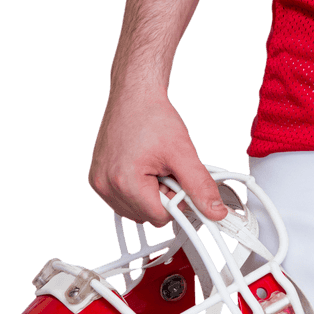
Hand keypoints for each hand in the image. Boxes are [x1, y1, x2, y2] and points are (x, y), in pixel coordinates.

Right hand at [89, 91, 226, 227]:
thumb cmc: (152, 117)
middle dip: (165, 197)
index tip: (182, 182)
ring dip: (151, 195)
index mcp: (125, 183)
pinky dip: (138, 191)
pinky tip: (144, 170)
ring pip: (137, 211)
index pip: (161, 217)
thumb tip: (215, 211)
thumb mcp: (183, 153)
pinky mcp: (97, 180)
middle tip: (168, 170)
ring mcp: (99, 184)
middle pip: (149, 215)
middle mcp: (106, 186)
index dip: (178, 201)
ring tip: (155, 168)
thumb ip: (200, 187)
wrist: (134, 96)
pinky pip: (124, 201)